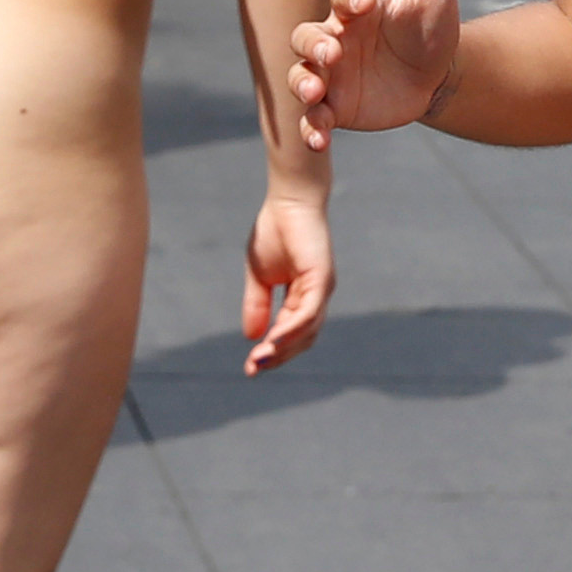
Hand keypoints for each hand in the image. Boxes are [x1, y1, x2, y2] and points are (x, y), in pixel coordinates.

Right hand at [239, 190, 332, 374]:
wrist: (288, 202)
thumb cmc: (275, 233)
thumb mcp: (259, 276)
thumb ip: (257, 305)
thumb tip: (252, 336)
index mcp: (303, 297)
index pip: (291, 333)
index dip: (271, 352)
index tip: (249, 368)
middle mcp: (316, 296)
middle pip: (302, 339)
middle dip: (278, 356)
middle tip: (253, 369)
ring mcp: (322, 288)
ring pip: (307, 330)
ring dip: (283, 347)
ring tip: (259, 359)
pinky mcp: (321, 278)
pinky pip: (308, 312)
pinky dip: (291, 329)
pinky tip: (272, 340)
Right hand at [289, 0, 460, 144]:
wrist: (439, 74)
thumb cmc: (431, 24)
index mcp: (356, 8)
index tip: (363, 2)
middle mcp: (335, 38)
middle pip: (306, 37)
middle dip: (314, 45)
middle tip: (332, 53)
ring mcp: (331, 74)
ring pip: (301, 76)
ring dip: (303, 85)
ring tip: (315, 93)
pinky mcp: (336, 107)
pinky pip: (314, 117)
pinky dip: (312, 127)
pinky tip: (319, 139)